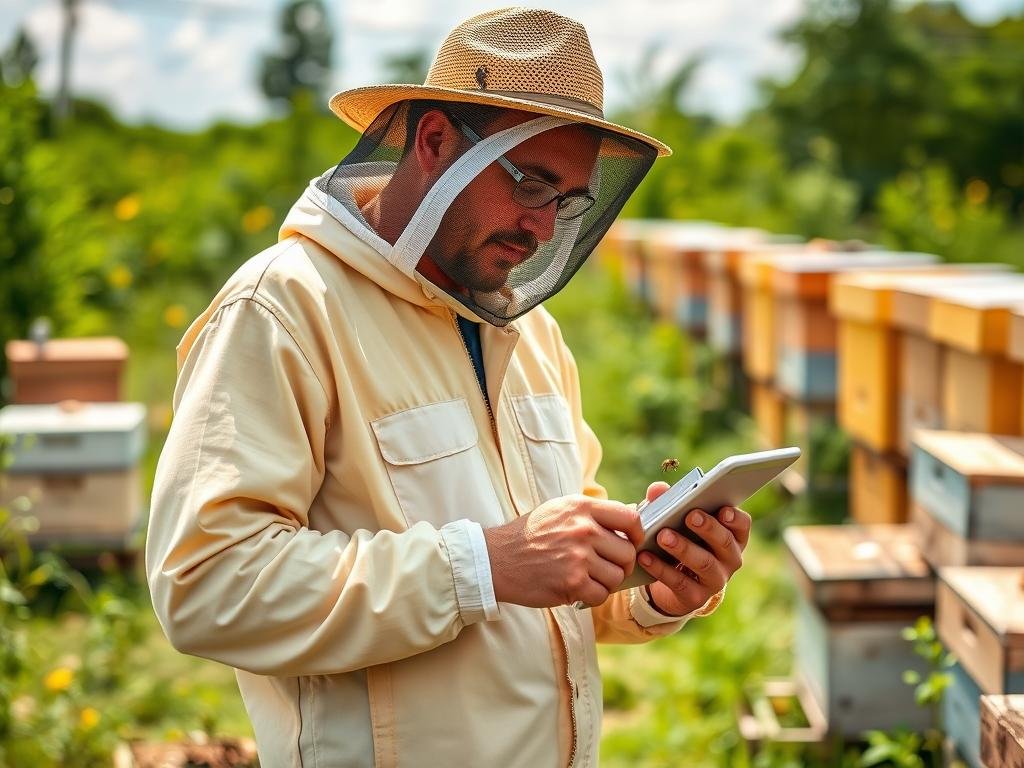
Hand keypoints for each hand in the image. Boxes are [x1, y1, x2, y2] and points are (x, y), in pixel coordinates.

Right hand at [483, 494, 642, 608]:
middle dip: (621, 564)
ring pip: (617, 576)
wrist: (496, 559)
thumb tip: (630, 515)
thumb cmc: (530, 535)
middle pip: (628, 552)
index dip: (637, 534)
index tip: (631, 542)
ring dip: (607, 582)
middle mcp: (583, 529)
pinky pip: (602, 594)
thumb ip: (593, 512)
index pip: (631, 519)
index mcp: (582, 507)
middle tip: (606, 568)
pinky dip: (594, 596)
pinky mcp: (572, 582)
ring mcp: (578, 556)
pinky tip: (578, 590)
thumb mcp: (560, 510)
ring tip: (589, 578)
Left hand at [637, 481, 750, 616]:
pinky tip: (645, 556)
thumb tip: (657, 489)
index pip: (742, 526)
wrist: (670, 581)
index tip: (723, 509)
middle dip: (708, 528)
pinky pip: (680, 582)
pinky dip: (661, 568)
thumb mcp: (674, 519)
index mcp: (731, 536)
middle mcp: (729, 559)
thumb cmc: (679, 539)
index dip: (735, 518)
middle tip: (690, 516)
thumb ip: (666, 501)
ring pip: (704, 563)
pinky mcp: (695, 597)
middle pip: (725, 542)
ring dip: (684, 548)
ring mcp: (715, 580)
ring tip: (663, 536)